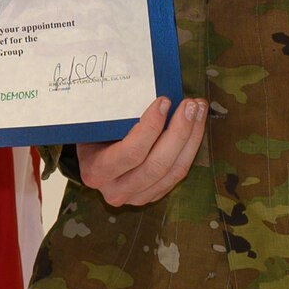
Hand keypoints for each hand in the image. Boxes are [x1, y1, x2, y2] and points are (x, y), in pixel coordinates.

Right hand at [77, 97, 207, 206]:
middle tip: (189, 104)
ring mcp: (136, 197)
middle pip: (157, 165)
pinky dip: (190, 149)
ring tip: (198, 111)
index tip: (164, 101)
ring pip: (173, 171)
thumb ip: (116, 116)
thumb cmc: (93, 134)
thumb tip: (152, 91)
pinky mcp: (153, 195)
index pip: (131, 152)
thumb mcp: (96, 124)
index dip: (151, 127)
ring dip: (191, 139)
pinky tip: (195, 127)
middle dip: (179, 132)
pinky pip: (178, 174)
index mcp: (97, 171)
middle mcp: (116, 190)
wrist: (91, 156)